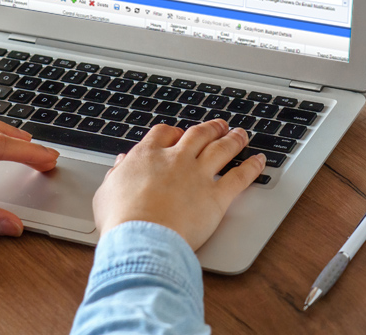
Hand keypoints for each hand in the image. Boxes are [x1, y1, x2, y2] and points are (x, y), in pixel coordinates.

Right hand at [92, 120, 265, 249]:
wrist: (141, 238)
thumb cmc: (121, 220)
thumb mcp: (106, 192)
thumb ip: (116, 174)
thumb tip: (122, 164)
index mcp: (147, 156)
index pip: (164, 133)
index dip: (174, 132)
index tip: (179, 134)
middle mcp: (176, 159)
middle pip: (198, 135)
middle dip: (210, 128)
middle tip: (219, 126)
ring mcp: (198, 175)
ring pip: (221, 149)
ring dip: (233, 139)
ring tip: (241, 134)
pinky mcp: (216, 196)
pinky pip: (240, 177)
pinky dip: (252, 167)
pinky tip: (259, 161)